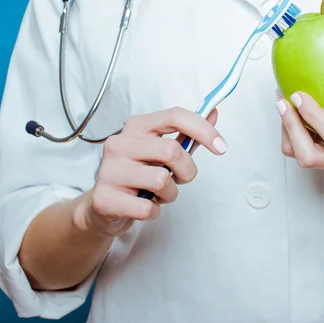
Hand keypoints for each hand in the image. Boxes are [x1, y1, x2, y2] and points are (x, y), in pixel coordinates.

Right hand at [76, 107, 225, 236]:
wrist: (101, 207)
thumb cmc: (138, 174)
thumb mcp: (163, 150)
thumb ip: (188, 133)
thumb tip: (212, 111)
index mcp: (137, 125)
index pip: (175, 116)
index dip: (203, 129)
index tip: (221, 147)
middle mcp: (120, 142)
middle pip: (171, 150)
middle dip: (187, 170)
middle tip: (180, 179)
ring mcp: (109, 170)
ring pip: (162, 180)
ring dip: (170, 193)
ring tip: (157, 193)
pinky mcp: (104, 198)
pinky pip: (147, 208)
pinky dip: (154, 211)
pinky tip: (143, 206)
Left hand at [277, 41, 323, 177]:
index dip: (313, 117)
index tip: (299, 93)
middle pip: (311, 156)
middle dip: (291, 128)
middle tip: (283, 100)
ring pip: (301, 155)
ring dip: (287, 130)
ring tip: (283, 101)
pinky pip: (300, 152)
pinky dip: (290, 134)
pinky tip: (291, 109)